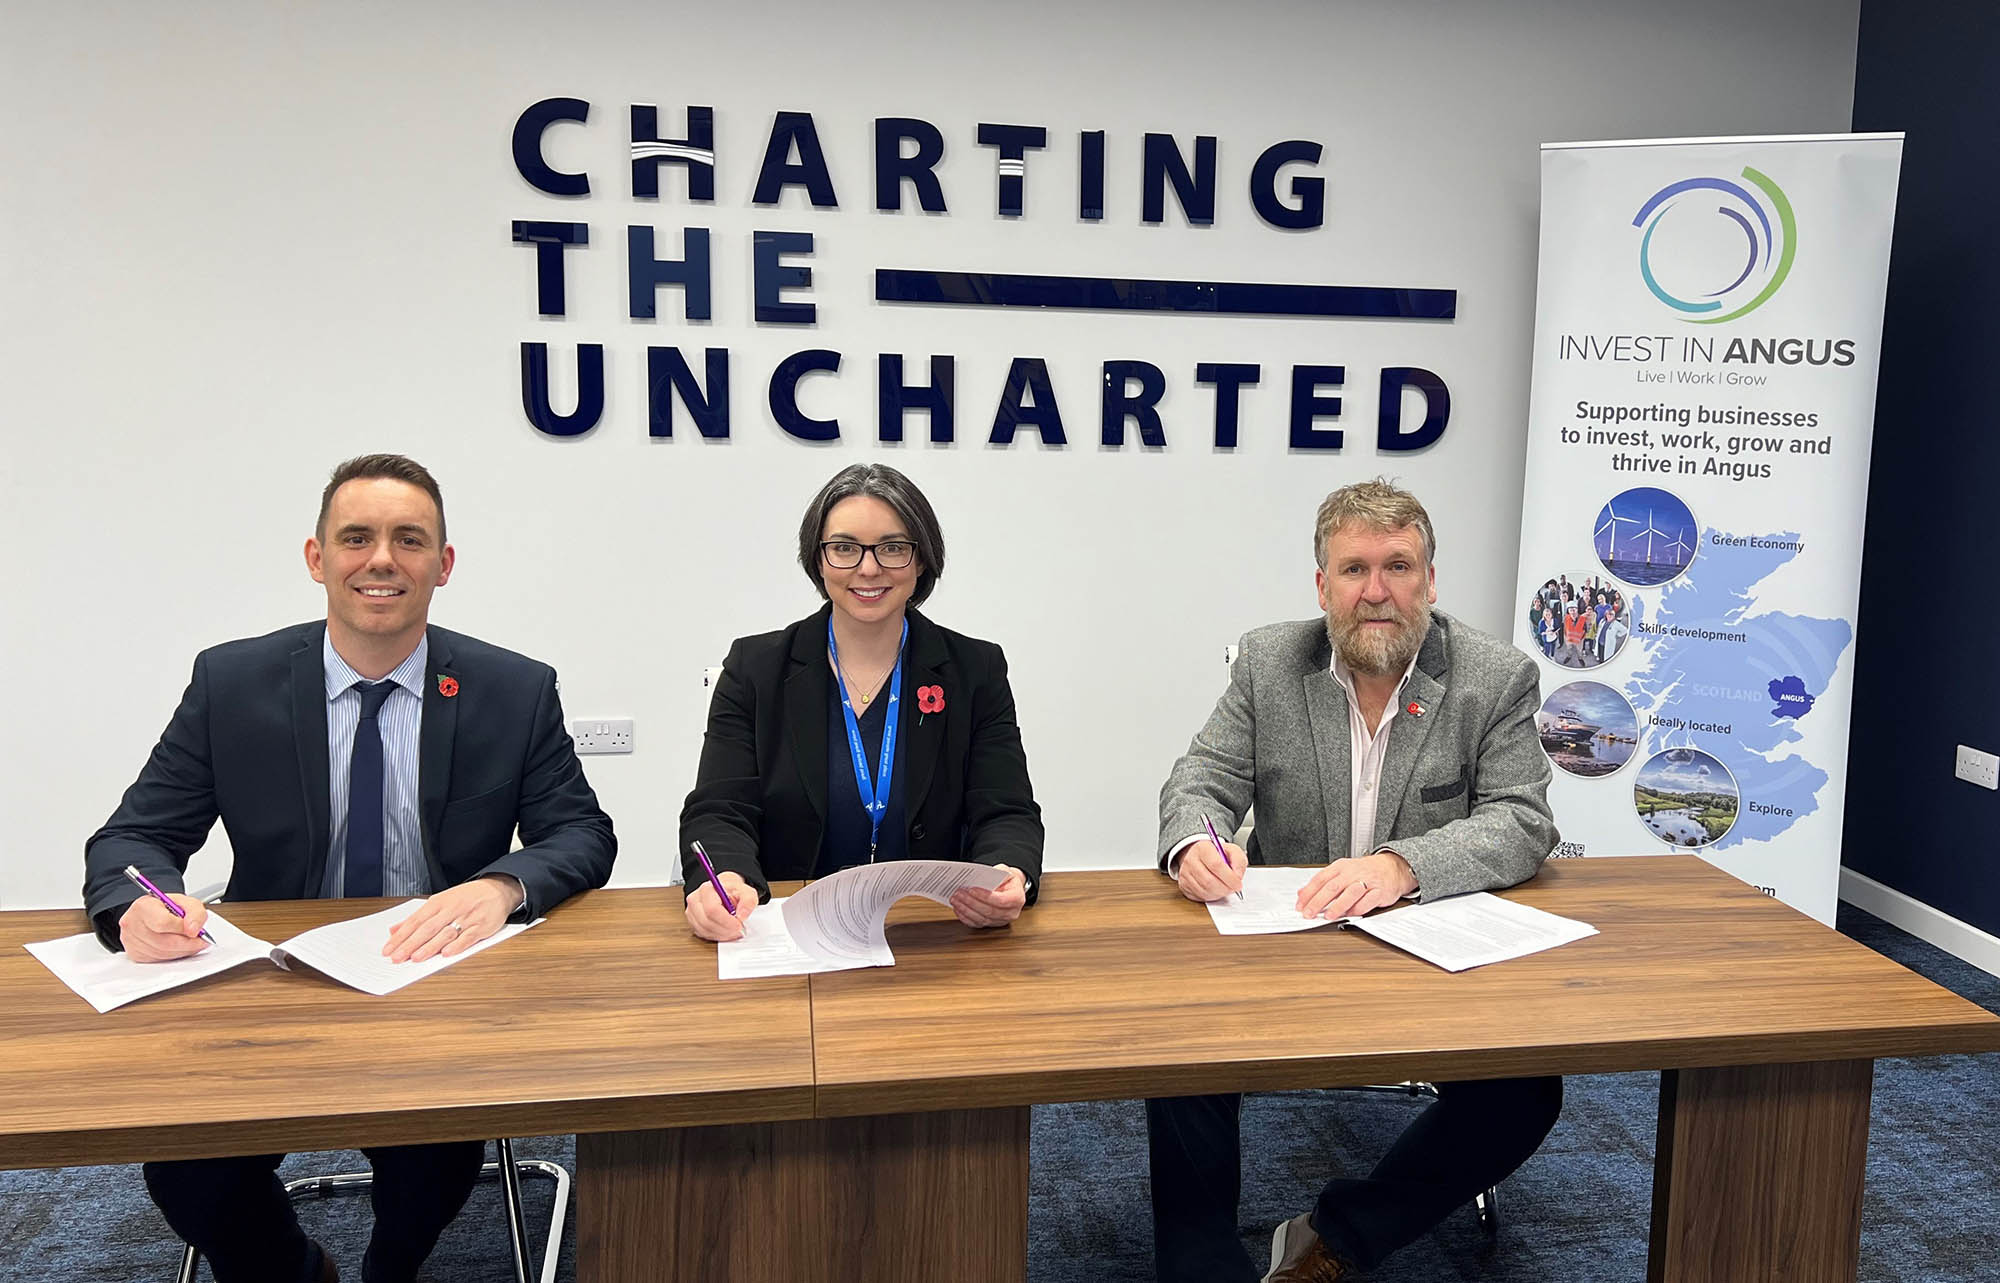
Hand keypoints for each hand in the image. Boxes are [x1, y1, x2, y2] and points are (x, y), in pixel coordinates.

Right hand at [119, 893, 210, 962]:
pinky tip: (179, 947)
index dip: (182, 929)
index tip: (196, 931)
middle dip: (187, 944)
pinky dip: (173, 956)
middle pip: (163, 942)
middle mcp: (132, 924)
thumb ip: (195, 912)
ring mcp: (131, 941)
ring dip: (182, 951)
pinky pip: (158, 960)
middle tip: (201, 941)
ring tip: (192, 943)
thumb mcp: (185, 902)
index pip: (163, 922)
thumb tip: (193, 930)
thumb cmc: (166, 908)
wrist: (152, 914)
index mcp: (143, 907)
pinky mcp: (135, 954)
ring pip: (162, 954)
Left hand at [383, 876, 517, 962]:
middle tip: (397, 957)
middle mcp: (451, 909)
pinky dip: (457, 946)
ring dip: (430, 946)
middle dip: (410, 944)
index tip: (388, 949)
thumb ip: (418, 917)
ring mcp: (466, 918)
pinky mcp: (481, 926)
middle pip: (427, 928)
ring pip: (445, 933)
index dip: (401, 936)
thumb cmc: (466, 898)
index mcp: (438, 902)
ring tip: (416, 958)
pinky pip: (468, 937)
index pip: (415, 920)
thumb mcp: (440, 901)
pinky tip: (446, 954)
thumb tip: (394, 930)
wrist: (497, 890)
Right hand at [684, 873, 756, 941]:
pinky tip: (725, 931)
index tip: (738, 925)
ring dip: (722, 934)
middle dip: (725, 930)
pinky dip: (717, 936)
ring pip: (705, 931)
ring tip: (733, 930)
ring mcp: (692, 912)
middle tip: (738, 930)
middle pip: (707, 922)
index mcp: (707, 890)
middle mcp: (695, 900)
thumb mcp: (746, 891)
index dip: (726, 921)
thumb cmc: (732, 891)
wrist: (723, 891)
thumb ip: (748, 901)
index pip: (712, 910)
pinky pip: (703, 935)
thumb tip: (742, 915)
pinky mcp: (693, 922)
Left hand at [951, 865, 1026, 928]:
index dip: (985, 896)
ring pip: (981, 919)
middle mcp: (1010, 913)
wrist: (1010, 888)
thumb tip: (982, 878)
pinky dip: (965, 917)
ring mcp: (1000, 921)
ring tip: (955, 899)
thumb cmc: (1007, 880)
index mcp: (1017, 899)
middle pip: (989, 911)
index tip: (971, 889)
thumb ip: (997, 873)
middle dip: (971, 902)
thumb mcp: (1005, 871)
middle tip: (959, 893)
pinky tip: (958, 908)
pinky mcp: (991, 924)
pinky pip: (976, 924)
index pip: (1000, 901)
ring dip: (966, 910)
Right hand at [1173, 839, 1245, 902]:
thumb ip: (1239, 861)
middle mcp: (1191, 860)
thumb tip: (1238, 876)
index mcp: (1203, 848)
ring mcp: (1185, 874)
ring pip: (1204, 890)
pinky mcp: (1183, 885)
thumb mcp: (1232, 851)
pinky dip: (1211, 896)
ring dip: (1219, 893)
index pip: (1216, 865)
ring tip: (1225, 888)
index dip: (1229, 877)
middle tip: (1233, 888)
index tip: (1238, 884)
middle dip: (1225, 888)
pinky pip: (1199, 896)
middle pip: (1209, 881)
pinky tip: (1216, 890)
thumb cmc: (1217, 855)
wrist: (1200, 857)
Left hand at [1295, 851, 1417, 920]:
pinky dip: (1357, 909)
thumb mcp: (1341, 871)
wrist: (1392, 868)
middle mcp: (1353, 873)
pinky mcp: (1379, 892)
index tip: (1300, 905)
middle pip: (1332, 887)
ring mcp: (1367, 881)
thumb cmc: (1364, 871)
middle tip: (1309, 914)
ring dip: (1338, 906)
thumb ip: (1323, 882)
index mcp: (1341, 867)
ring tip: (1328, 916)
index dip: (1309, 893)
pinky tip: (1349, 915)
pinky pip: (1367, 902)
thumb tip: (1302, 894)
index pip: (1320, 879)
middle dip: (1318, 902)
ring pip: (1350, 894)